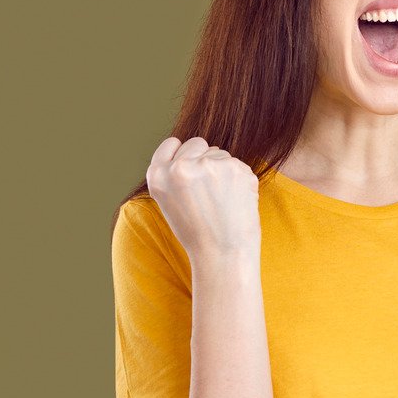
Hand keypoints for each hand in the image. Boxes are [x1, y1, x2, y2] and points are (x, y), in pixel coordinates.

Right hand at [145, 136, 262, 260]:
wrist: (223, 254)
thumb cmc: (197, 232)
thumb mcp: (170, 202)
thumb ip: (175, 175)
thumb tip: (195, 152)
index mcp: (158, 175)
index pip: (170, 144)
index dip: (181, 154)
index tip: (189, 166)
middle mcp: (181, 167)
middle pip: (197, 143)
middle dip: (203, 159)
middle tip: (208, 190)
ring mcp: (209, 165)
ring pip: (219, 154)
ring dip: (222, 170)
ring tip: (221, 201)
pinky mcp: (235, 168)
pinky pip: (238, 165)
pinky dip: (239, 179)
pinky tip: (235, 200)